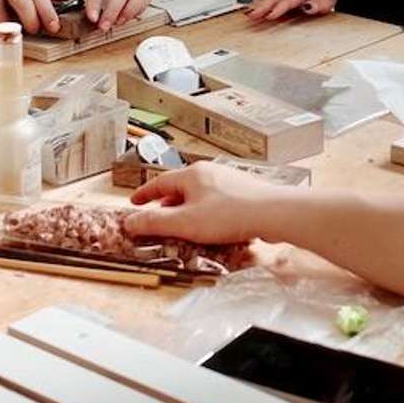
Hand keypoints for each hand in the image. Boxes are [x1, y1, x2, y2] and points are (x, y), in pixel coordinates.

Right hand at [127, 161, 288, 244]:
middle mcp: (210, 173)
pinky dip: (207, 214)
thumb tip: (130, 222)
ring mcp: (229, 182)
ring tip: (183, 226)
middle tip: (157, 219)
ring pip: (200, 196)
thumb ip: (155, 223)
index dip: (144, 194)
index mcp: (192, 174)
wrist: (274, 213)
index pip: (159, 182)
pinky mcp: (244, 194)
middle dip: (167, 205)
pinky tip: (211, 229)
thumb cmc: (231, 214)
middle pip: (180, 188)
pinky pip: (218, 203)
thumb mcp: (185, 223)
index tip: (134, 202)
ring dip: (188, 211)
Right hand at [245, 0, 335, 21]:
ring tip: (249, 15)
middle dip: (263, 7)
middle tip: (253, 15)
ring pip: (269, 0)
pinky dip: (258, 5)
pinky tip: (250, 11)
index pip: (288, 1)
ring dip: (258, 7)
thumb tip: (309, 7)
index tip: (270, 16)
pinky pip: (268, 1)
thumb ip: (319, 4)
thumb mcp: (327, 0)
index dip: (279, 8)